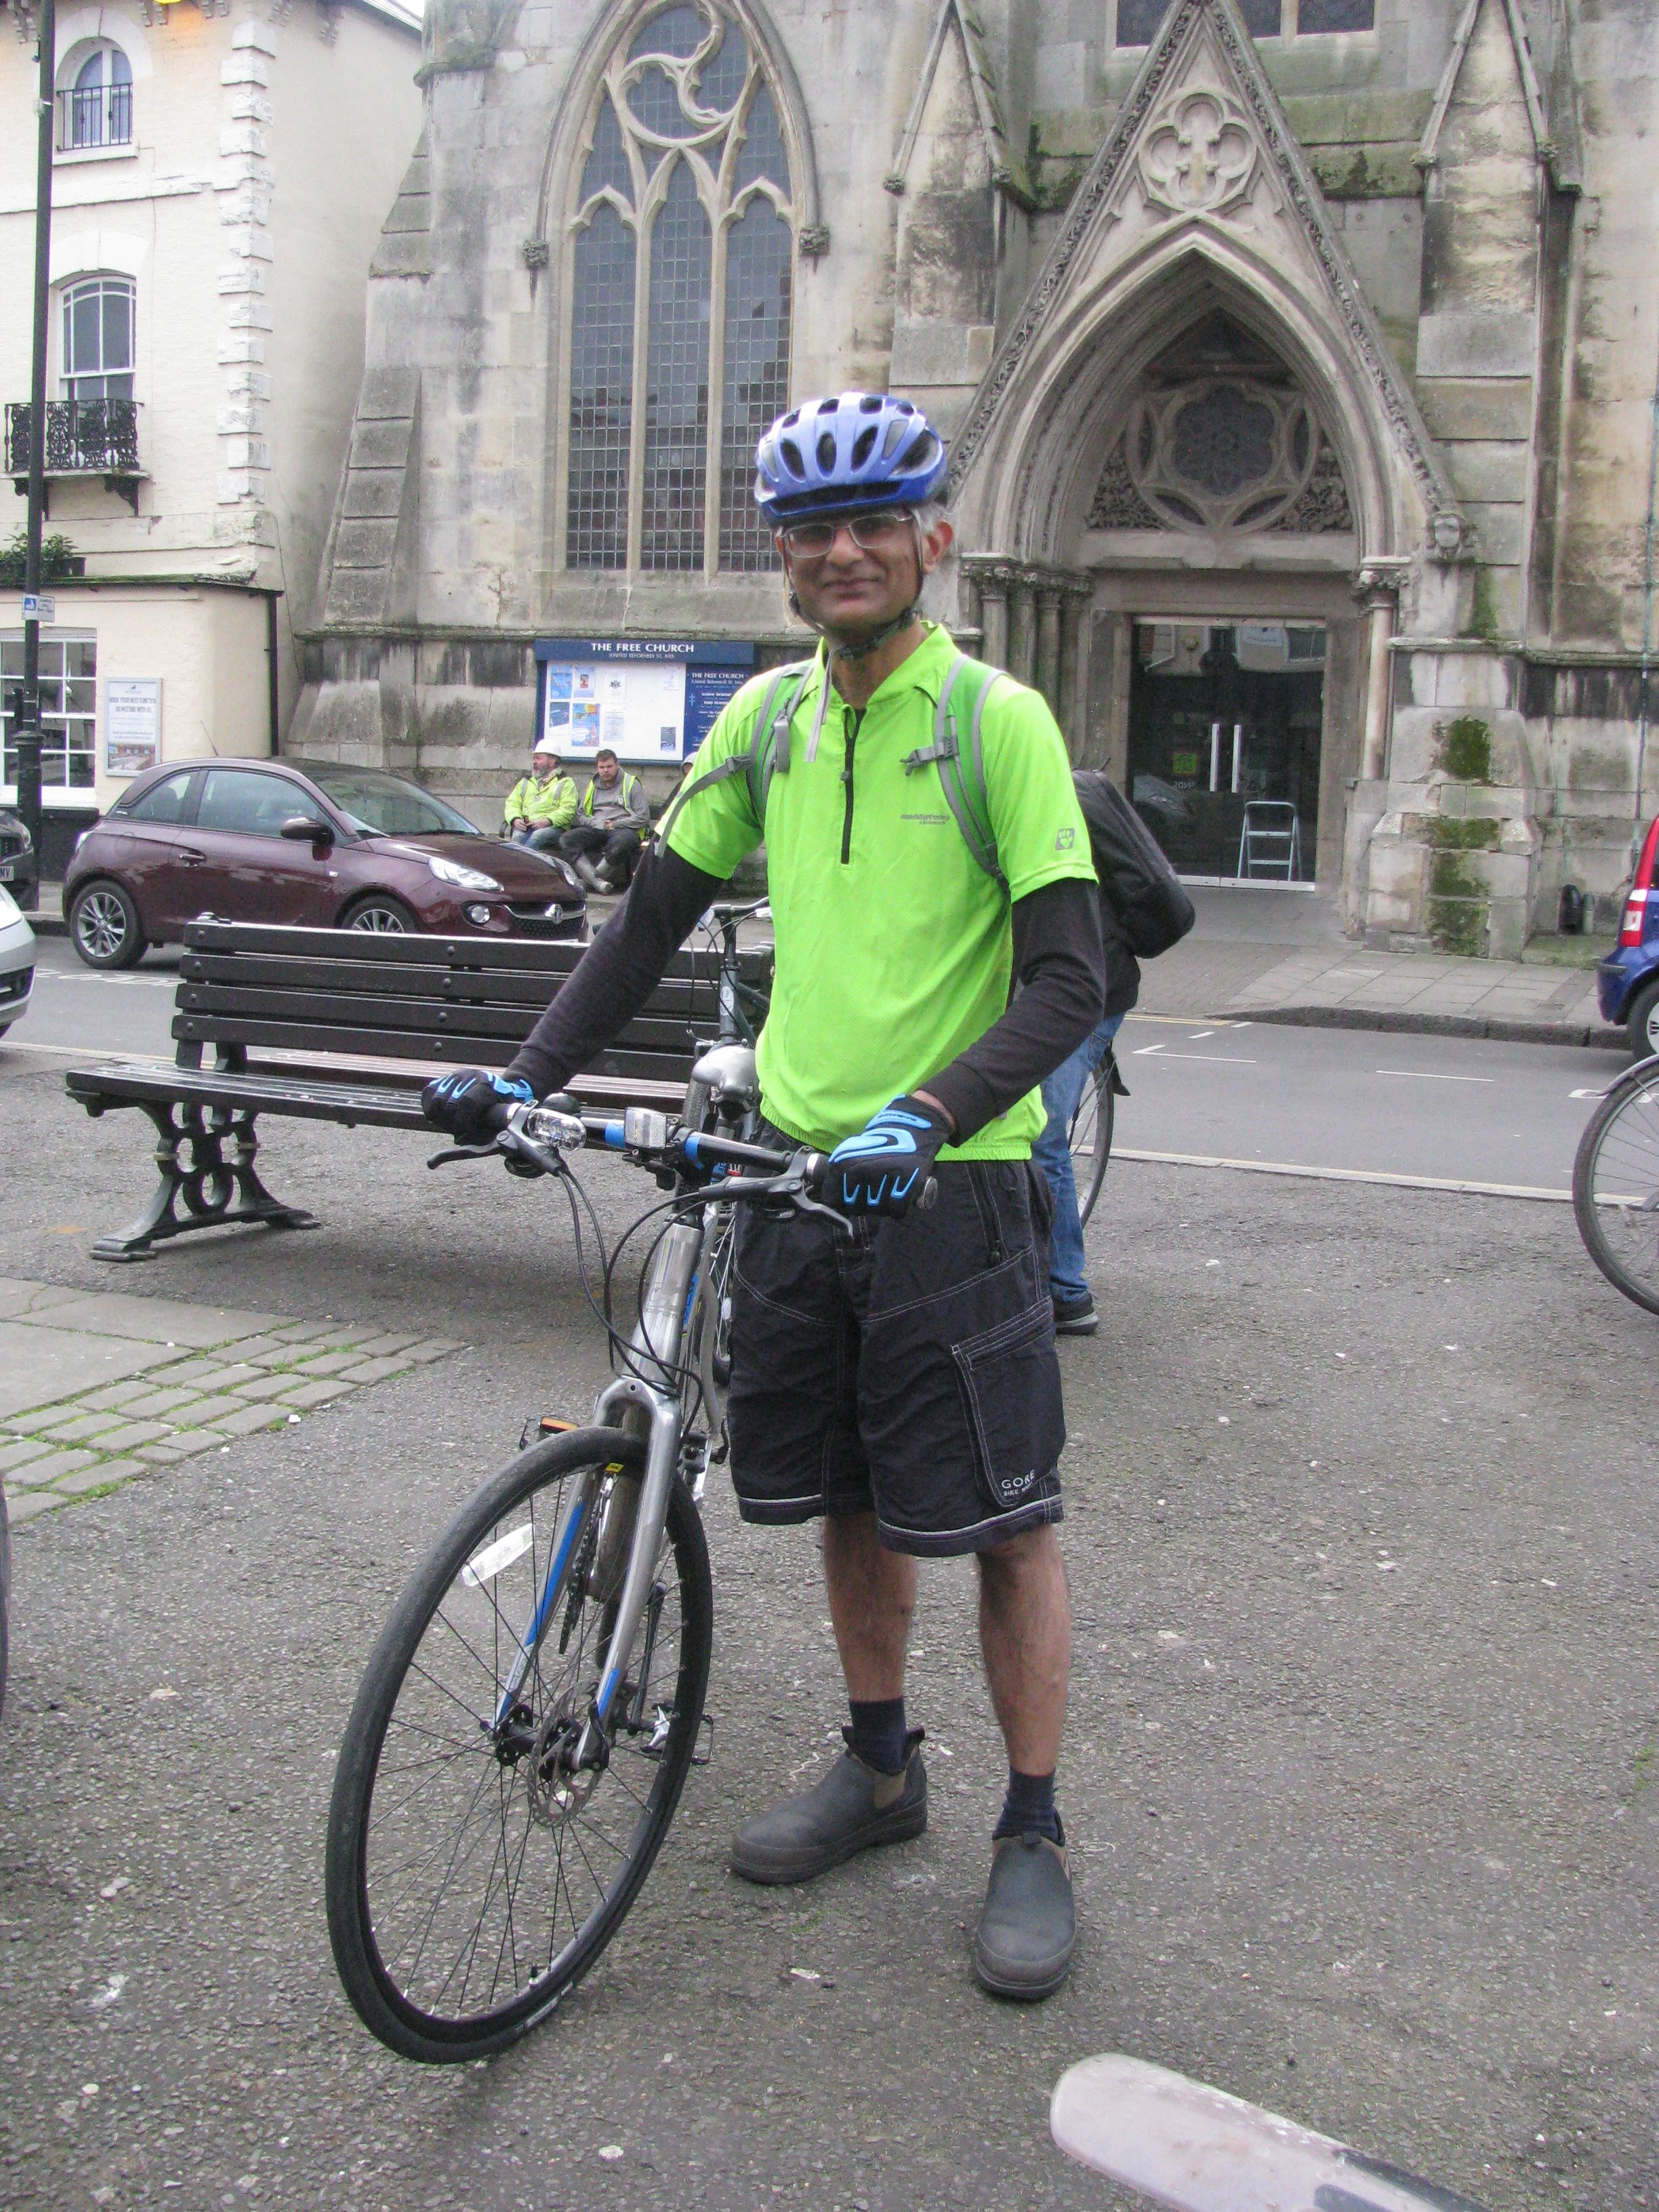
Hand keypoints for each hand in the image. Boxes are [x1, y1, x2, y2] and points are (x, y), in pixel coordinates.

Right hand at [422, 1069, 534, 1139]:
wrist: (496, 1088)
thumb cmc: (501, 1106)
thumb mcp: (505, 1114)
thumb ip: (497, 1123)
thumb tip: (490, 1138)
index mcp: (486, 1083)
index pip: (467, 1102)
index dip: (464, 1123)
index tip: (468, 1132)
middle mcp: (468, 1076)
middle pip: (449, 1105)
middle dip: (453, 1125)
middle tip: (460, 1132)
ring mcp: (453, 1076)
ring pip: (436, 1102)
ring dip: (441, 1119)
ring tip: (452, 1124)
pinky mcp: (441, 1079)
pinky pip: (427, 1095)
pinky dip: (430, 1109)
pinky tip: (442, 1117)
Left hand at [827, 1094, 950, 1217]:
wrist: (909, 1128)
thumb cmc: (878, 1144)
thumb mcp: (848, 1153)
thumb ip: (837, 1176)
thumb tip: (832, 1203)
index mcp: (843, 1163)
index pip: (833, 1201)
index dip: (842, 1202)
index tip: (852, 1196)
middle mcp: (860, 1171)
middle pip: (856, 1209)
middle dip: (863, 1204)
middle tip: (874, 1190)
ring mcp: (883, 1177)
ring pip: (876, 1211)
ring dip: (881, 1206)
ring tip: (887, 1189)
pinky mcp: (907, 1183)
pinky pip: (896, 1211)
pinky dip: (898, 1207)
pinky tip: (899, 1194)